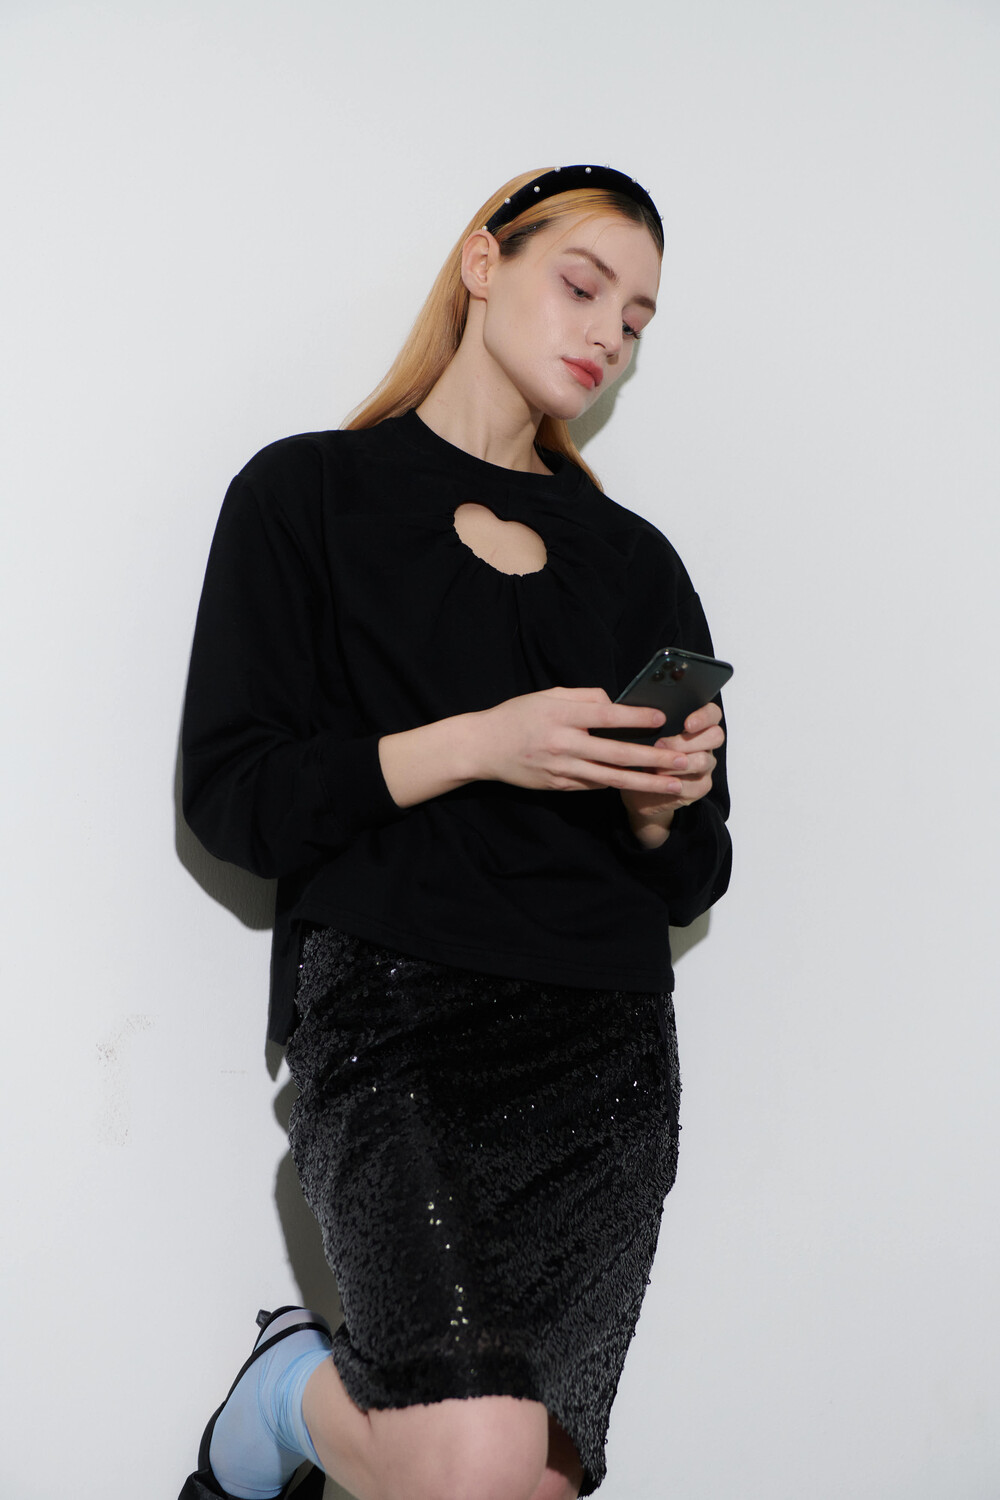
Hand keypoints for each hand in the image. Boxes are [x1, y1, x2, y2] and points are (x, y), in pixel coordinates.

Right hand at [472, 687, 694, 793]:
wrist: (483, 747)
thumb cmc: (517, 715)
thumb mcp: (548, 695)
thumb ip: (584, 697)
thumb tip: (615, 703)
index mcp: (562, 715)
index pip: (607, 716)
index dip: (637, 717)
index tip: (662, 718)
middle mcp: (564, 744)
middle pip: (617, 753)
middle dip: (654, 759)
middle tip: (682, 761)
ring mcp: (562, 769)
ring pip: (611, 778)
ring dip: (645, 782)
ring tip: (673, 784)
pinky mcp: (558, 785)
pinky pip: (594, 785)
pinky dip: (617, 783)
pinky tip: (639, 784)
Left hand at [619, 702, 724, 847]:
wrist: (641, 786)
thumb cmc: (643, 754)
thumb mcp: (646, 734)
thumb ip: (653, 723)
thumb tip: (646, 713)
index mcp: (697, 726)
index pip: (713, 713)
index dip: (704, 716)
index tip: (687, 724)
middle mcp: (706, 744)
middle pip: (715, 735)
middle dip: (686, 741)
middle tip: (660, 745)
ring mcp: (706, 766)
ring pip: (704, 761)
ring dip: (676, 762)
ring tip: (653, 765)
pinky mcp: (701, 787)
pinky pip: (695, 784)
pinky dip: (674, 782)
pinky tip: (658, 780)